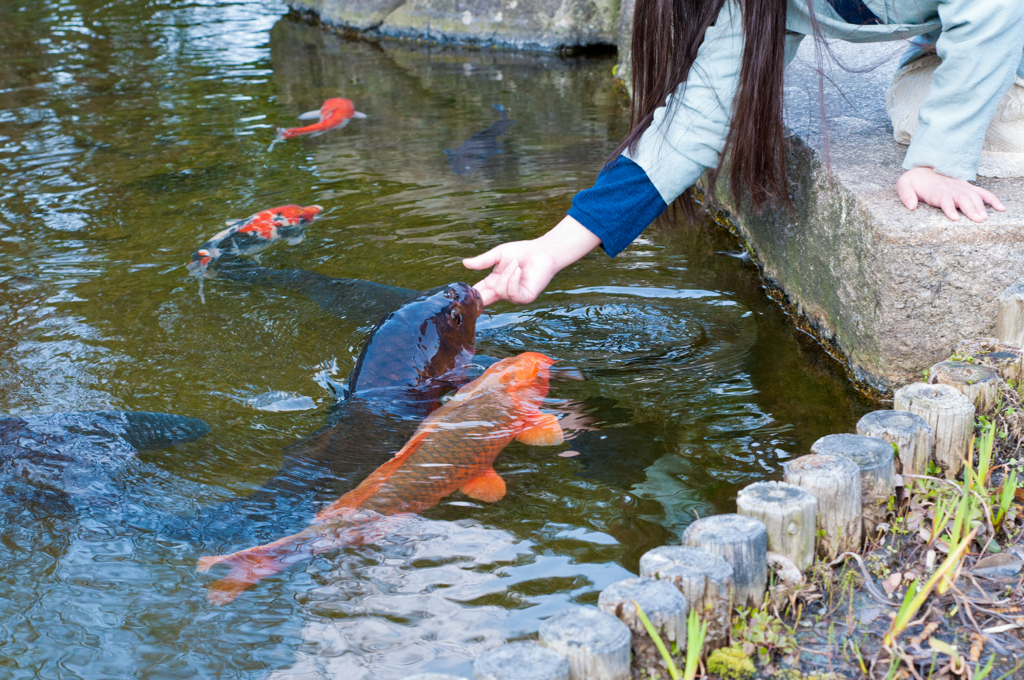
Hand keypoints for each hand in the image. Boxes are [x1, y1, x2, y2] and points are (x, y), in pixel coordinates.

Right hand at [463, 215, 600, 305]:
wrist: (542, 251)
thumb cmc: (522, 251)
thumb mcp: (498, 255)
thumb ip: (482, 261)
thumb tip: (464, 263)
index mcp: (494, 282)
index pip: (479, 292)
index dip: (471, 294)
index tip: (463, 293)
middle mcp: (503, 291)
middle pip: (486, 299)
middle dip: (480, 296)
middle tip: (477, 289)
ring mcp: (514, 296)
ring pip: (500, 291)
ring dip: (506, 275)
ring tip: (515, 264)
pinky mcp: (525, 297)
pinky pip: (513, 293)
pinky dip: (513, 280)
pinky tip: (518, 270)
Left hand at [896, 167, 1005, 221]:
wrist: (923, 167)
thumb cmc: (913, 180)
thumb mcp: (903, 184)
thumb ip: (905, 195)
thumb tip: (912, 206)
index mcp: (935, 189)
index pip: (944, 198)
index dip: (949, 208)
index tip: (955, 218)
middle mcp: (950, 188)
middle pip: (962, 198)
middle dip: (970, 209)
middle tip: (978, 220)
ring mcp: (960, 187)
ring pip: (973, 197)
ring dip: (980, 207)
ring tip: (984, 219)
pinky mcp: (966, 188)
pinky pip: (982, 193)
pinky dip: (992, 199)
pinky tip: (1000, 208)